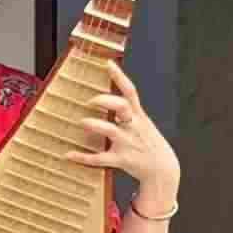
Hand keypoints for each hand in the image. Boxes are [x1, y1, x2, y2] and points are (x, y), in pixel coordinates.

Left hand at [66, 60, 179, 211]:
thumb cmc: (148, 143)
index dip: (119, 76)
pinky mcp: (122, 159)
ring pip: (110, 130)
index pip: (130, 91)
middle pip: (122, 107)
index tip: (107, 63)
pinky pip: (100, 158)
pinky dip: (83, 157)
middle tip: (90, 101)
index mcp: (138, 116)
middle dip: (105, 101)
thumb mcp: (143, 124)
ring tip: (82, 122)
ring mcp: (128, 142)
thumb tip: (108, 103)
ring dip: (94, 125)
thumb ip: (128, 113)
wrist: (163, 168)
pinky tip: (68, 154)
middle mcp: (133, 126)